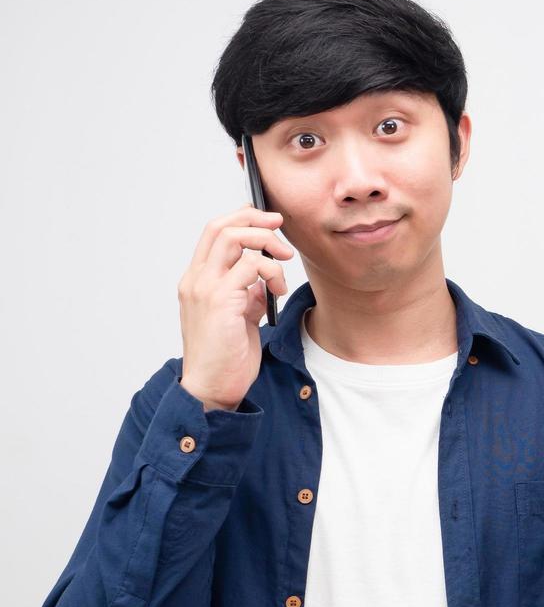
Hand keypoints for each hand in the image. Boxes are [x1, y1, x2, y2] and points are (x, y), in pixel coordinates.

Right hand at [177, 202, 295, 411]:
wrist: (212, 387)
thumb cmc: (225, 357)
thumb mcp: (239, 317)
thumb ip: (246, 294)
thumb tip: (264, 280)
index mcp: (197, 281)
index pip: (214, 233)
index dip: (242, 218)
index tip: (269, 221)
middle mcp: (196, 280)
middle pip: (221, 227)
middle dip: (256, 220)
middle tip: (281, 231)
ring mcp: (205, 288)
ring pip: (234, 238)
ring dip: (266, 244)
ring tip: (284, 264)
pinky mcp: (220, 300)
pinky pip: (251, 266)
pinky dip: (273, 272)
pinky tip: (278, 292)